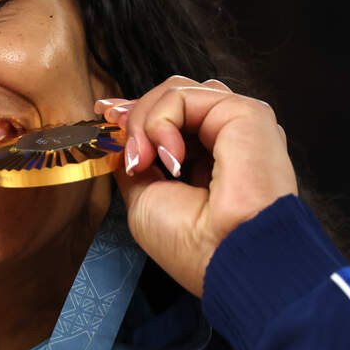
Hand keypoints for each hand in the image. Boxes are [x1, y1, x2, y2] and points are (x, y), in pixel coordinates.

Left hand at [95, 76, 297, 296]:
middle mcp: (227, 140)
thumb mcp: (145, 198)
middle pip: (174, 99)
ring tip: (143, 160)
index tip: (104, 113)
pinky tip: (168, 156)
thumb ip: (137, 162)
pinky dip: (161, 120)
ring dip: (145, 121)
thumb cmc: (191, 243)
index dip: (136, 111)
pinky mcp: (245, 113)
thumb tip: (120, 136)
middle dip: (136, 112)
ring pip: (176, 93)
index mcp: (210, 161)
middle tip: (122, 141)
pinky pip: (185, 97)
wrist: (226, 255)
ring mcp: (237, 124)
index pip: (172, 118)